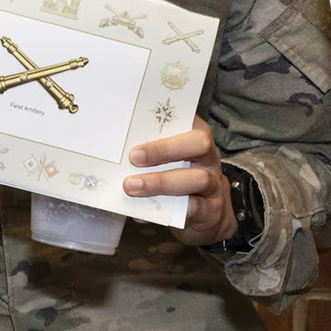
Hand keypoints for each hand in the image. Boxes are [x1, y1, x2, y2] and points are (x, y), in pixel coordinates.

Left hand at [125, 118, 235, 246]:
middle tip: (134, 157)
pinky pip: (191, 208)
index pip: (187, 118)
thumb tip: (116, 155)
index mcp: (196, 136)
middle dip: (164, 149)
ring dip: (161, 182)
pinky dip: (163, 211)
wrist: (208, 216)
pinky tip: (141, 213)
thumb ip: (148, 154)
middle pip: (199, 143)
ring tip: (132, 186)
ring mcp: (214, 183)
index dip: (168, 115)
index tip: (140, 118)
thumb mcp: (167, 161)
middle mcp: (209, 156)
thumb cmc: (180, 180)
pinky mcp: (211, 210)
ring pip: (198, 178)